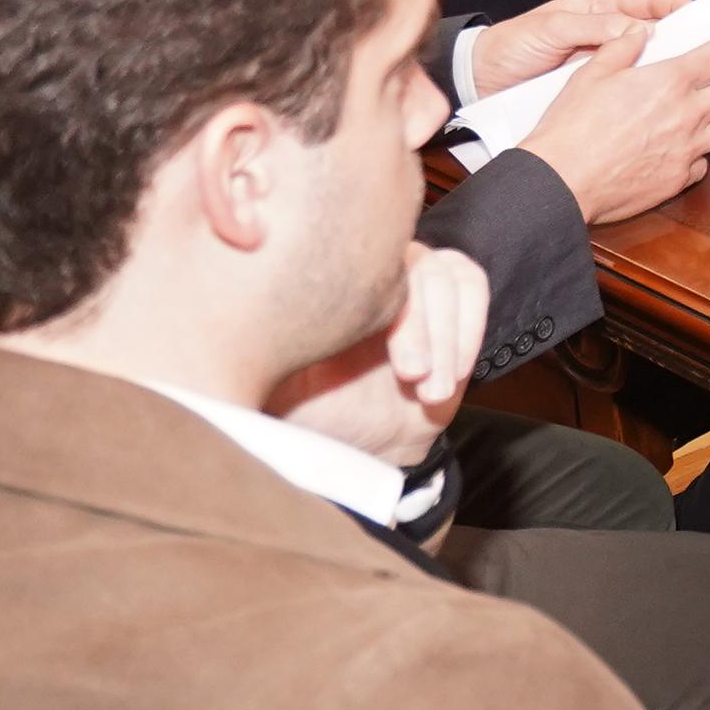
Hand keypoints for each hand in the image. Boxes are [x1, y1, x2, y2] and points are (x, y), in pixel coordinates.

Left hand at [269, 242, 487, 472]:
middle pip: (409, 267)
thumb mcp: (275, 392)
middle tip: (413, 377)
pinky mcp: (450, 298)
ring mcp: (410, 281)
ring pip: (445, 277)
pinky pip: (472, 288)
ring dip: (448, 338)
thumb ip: (261, 363)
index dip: (382, 312)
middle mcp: (367, 273)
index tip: (390, 365)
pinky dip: (468, 330)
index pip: (357, 265)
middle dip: (419, 328)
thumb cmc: (315, 416)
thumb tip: (238, 350)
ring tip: (432, 390)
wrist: (364, 444)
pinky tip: (452, 374)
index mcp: (320, 286)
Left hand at [462, 0, 684, 100]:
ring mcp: (603, 65)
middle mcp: (608, 36)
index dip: (676, 7)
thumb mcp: (552, 29)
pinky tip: (662, 107)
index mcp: (600, 10)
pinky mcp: (596, 92)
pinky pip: (626, 89)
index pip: (649, 2)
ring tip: (694, 83)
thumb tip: (639, 31)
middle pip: (655, 35)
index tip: (702, 17)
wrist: (478, 81)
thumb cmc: (512, 45)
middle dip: (682, 41)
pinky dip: (644, 96)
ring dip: (666, 72)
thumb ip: (593, 27)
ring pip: (645, 65)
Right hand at [520, 28, 709, 226]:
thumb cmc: (571, 129)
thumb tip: (637, 31)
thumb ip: (620, 48)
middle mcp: (687, 114)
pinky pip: (704, 164)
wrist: (562, 180)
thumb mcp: (590, 74)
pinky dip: (705, 154)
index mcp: (668, 82)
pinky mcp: (677, 179)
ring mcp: (686, 150)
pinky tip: (699, 150)